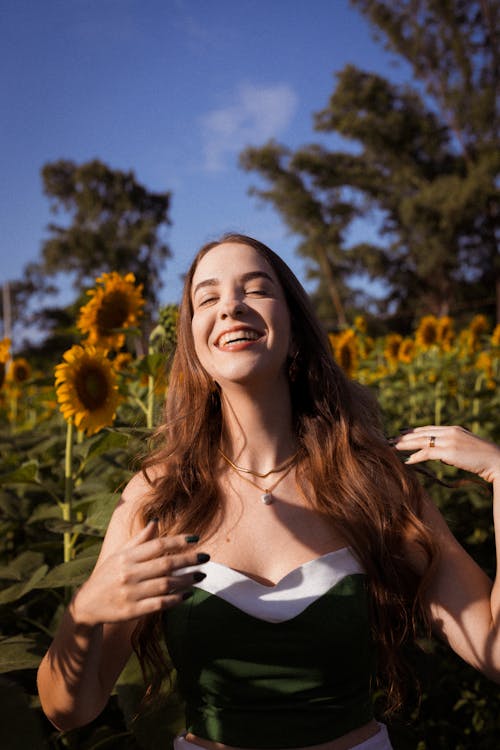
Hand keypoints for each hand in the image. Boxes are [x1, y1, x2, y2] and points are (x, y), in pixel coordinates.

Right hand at [71, 522, 207, 626]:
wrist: (87, 605)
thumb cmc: (108, 575)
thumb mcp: (120, 555)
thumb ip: (139, 539)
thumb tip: (157, 520)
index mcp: (126, 557)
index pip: (157, 545)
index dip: (178, 541)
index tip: (196, 538)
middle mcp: (128, 573)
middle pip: (165, 564)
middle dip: (188, 559)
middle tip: (206, 557)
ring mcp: (130, 593)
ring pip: (165, 584)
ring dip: (186, 580)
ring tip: (201, 575)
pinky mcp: (132, 611)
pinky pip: (159, 604)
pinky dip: (175, 599)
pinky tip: (188, 594)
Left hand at [394, 425, 499, 483]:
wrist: (496, 460)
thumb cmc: (482, 458)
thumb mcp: (465, 448)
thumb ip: (451, 448)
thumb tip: (442, 455)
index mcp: (453, 429)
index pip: (428, 428)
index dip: (413, 430)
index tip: (401, 432)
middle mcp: (449, 432)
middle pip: (421, 433)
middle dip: (404, 437)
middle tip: (388, 440)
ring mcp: (449, 441)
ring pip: (421, 441)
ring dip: (404, 445)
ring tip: (391, 448)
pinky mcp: (450, 452)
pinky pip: (428, 453)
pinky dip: (416, 457)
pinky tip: (407, 461)